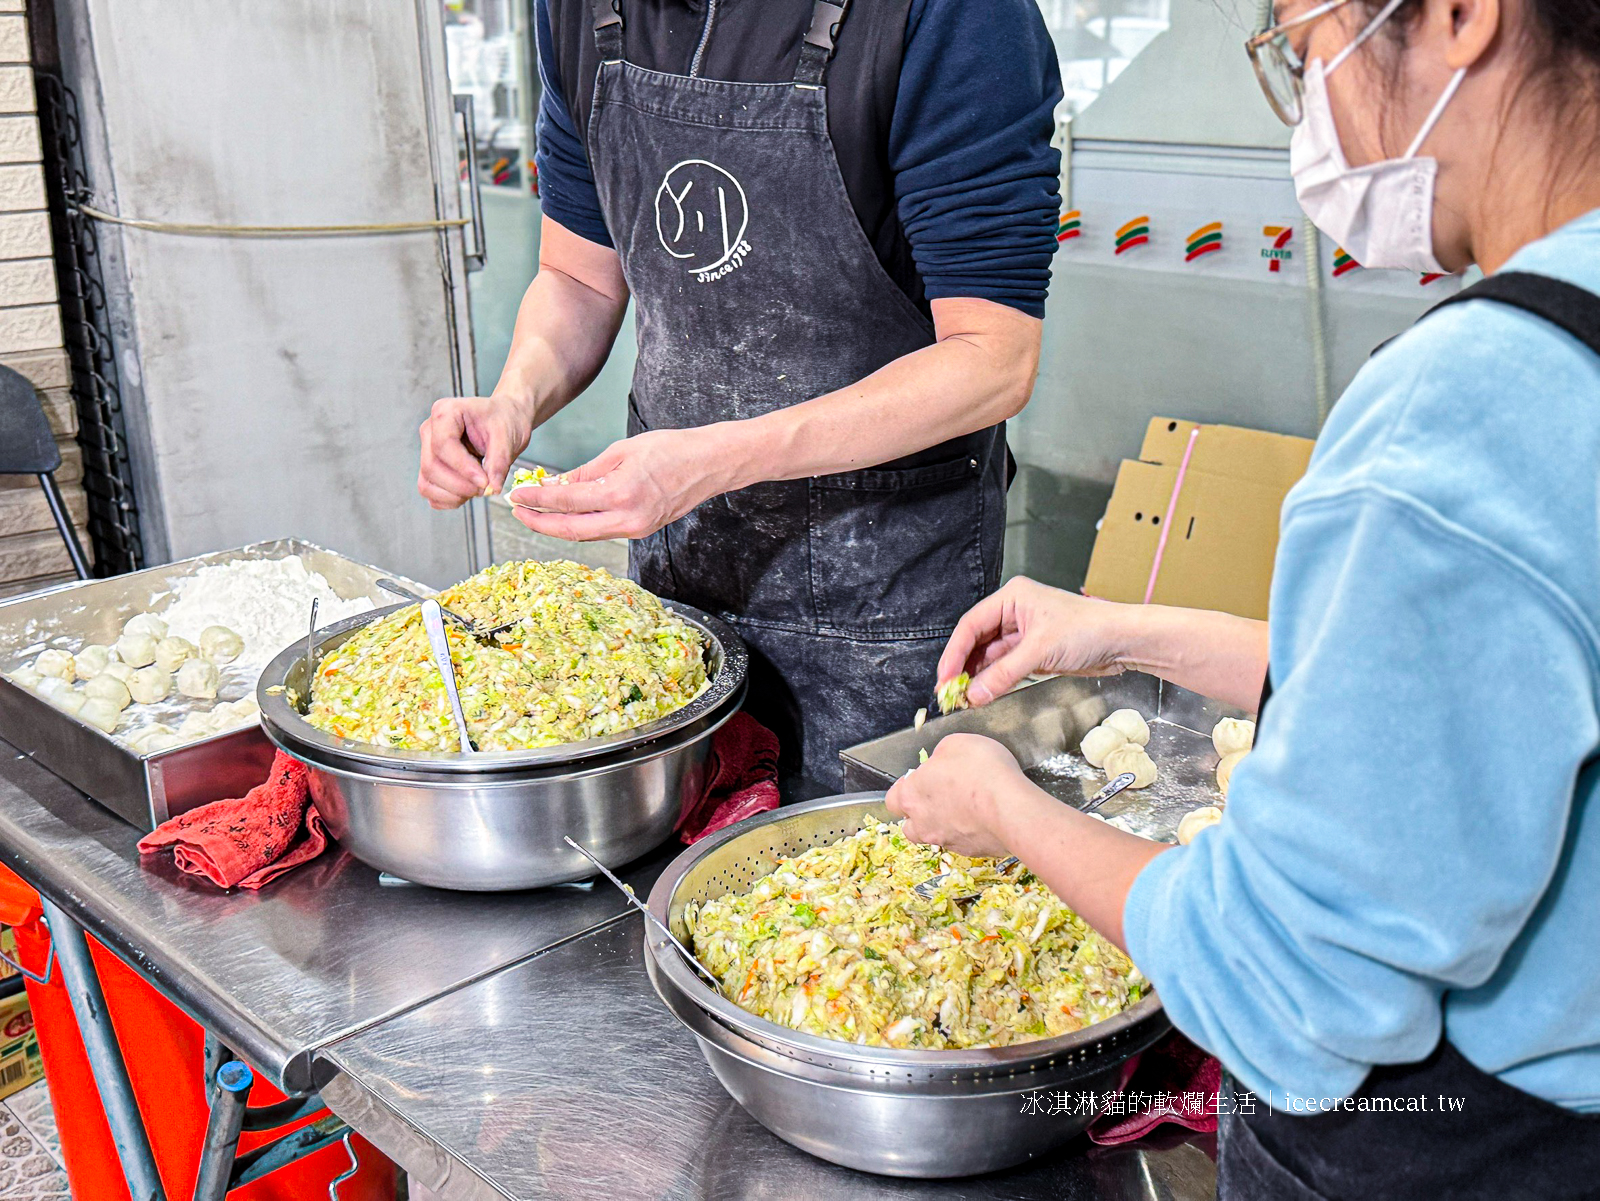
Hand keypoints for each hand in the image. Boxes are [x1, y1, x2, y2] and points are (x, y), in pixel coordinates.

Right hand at [417, 395, 532, 509]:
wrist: (506, 420)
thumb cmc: (504, 421)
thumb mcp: (507, 438)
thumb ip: (499, 462)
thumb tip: (492, 488)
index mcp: (445, 413)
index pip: (443, 445)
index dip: (463, 468)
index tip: (485, 482)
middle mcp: (430, 431)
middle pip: (431, 466)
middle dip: (460, 485)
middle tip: (486, 488)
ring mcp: (427, 450)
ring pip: (426, 482)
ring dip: (453, 495)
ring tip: (478, 490)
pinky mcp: (431, 468)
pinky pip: (429, 491)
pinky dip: (447, 500)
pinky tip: (467, 494)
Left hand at [509, 427, 738, 541]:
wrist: (709, 465)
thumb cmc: (671, 449)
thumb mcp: (622, 451)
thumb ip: (587, 473)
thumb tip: (556, 485)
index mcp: (620, 494)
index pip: (566, 502)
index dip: (536, 500)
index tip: (516, 494)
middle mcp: (627, 519)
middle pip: (570, 529)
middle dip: (539, 522)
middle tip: (517, 511)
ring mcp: (636, 529)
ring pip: (585, 534)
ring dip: (557, 525)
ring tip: (535, 513)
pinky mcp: (641, 530)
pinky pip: (602, 531)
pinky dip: (580, 524)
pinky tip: (566, 514)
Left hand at [885, 734, 1029, 856]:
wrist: (1011, 808)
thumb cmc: (980, 771)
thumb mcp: (956, 744)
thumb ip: (941, 756)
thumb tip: (941, 763)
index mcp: (911, 796)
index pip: (893, 800)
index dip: (905, 789)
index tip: (919, 780)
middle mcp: (923, 824)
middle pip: (911, 825)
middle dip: (921, 814)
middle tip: (941, 798)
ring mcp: (946, 841)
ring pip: (937, 836)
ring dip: (945, 825)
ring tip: (967, 809)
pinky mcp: (971, 852)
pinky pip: (964, 842)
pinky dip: (970, 832)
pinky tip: (985, 818)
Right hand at [938, 578, 1139, 706]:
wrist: (1122, 642)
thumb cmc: (1090, 630)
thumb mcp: (1041, 650)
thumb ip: (1004, 674)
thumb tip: (975, 693)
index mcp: (1012, 597)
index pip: (971, 625)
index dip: (954, 653)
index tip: (944, 677)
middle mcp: (1014, 612)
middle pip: (977, 641)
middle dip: (963, 667)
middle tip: (950, 692)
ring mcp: (1023, 633)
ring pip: (989, 657)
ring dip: (978, 677)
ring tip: (965, 697)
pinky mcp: (1033, 652)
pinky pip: (1004, 668)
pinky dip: (994, 681)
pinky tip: (984, 694)